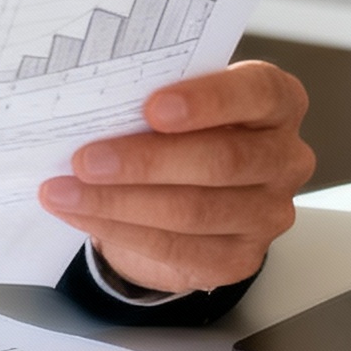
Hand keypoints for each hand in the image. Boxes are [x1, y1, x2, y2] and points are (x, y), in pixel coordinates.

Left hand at [35, 61, 313, 294]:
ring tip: (66, 191)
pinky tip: (82, 214)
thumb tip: (91, 100)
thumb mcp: (174, 98)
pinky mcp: (240, 258)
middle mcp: (283, 157)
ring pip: (194, 211)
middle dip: (145, 162)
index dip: (208, 100)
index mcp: (275, 102)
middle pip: (222, 160)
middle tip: (86, 159)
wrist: (181, 187)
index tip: (152, 108)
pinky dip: (120, 230)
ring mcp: (268, 213)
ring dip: (119, 202)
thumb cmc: (177, 127)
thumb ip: (153, 93)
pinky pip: (177, 249)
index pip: (257, 93)